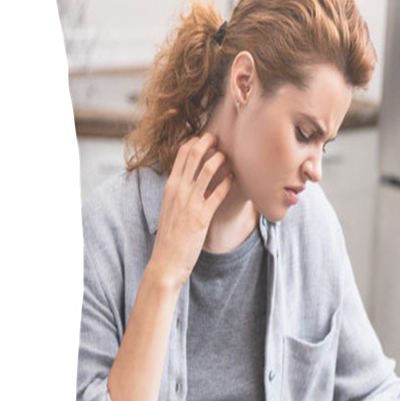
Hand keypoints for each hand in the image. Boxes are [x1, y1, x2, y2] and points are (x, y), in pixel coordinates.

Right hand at [149, 133, 231, 289]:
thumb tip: (195, 182)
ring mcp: (189, 203)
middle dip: (208, 142)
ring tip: (229, 157)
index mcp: (170, 187)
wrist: (166, 262)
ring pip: (206, 170)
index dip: (195, 142)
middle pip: (193, 155)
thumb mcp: (170, 209)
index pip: (181, 155)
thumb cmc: (170, 237)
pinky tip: (234, 179)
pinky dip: (227, 183)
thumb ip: (181, 193)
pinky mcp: (201, 217)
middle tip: (219, 138)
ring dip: (220, 159)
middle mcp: (178, 191)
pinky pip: (217, 194)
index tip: (207, 138)